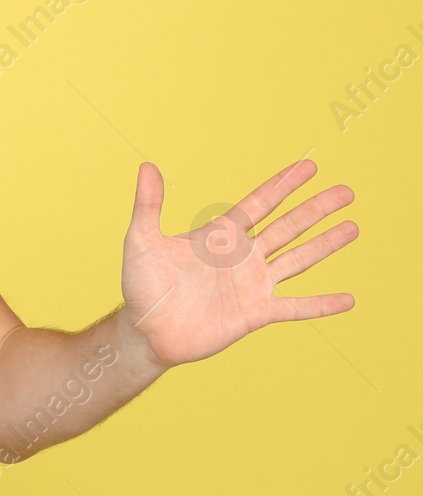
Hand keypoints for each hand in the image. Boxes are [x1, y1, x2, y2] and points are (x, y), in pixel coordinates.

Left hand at [120, 159, 357, 368]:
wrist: (146, 330)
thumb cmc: (142, 284)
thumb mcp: (142, 240)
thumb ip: (148, 204)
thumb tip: (146, 166)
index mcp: (220, 235)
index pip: (259, 203)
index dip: (283, 185)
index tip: (309, 166)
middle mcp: (242, 257)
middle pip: (288, 226)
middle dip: (316, 209)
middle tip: (346, 191)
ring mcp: (252, 284)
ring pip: (298, 259)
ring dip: (325, 245)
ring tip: (353, 227)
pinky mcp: (255, 313)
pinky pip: (294, 307)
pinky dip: (320, 304)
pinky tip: (347, 299)